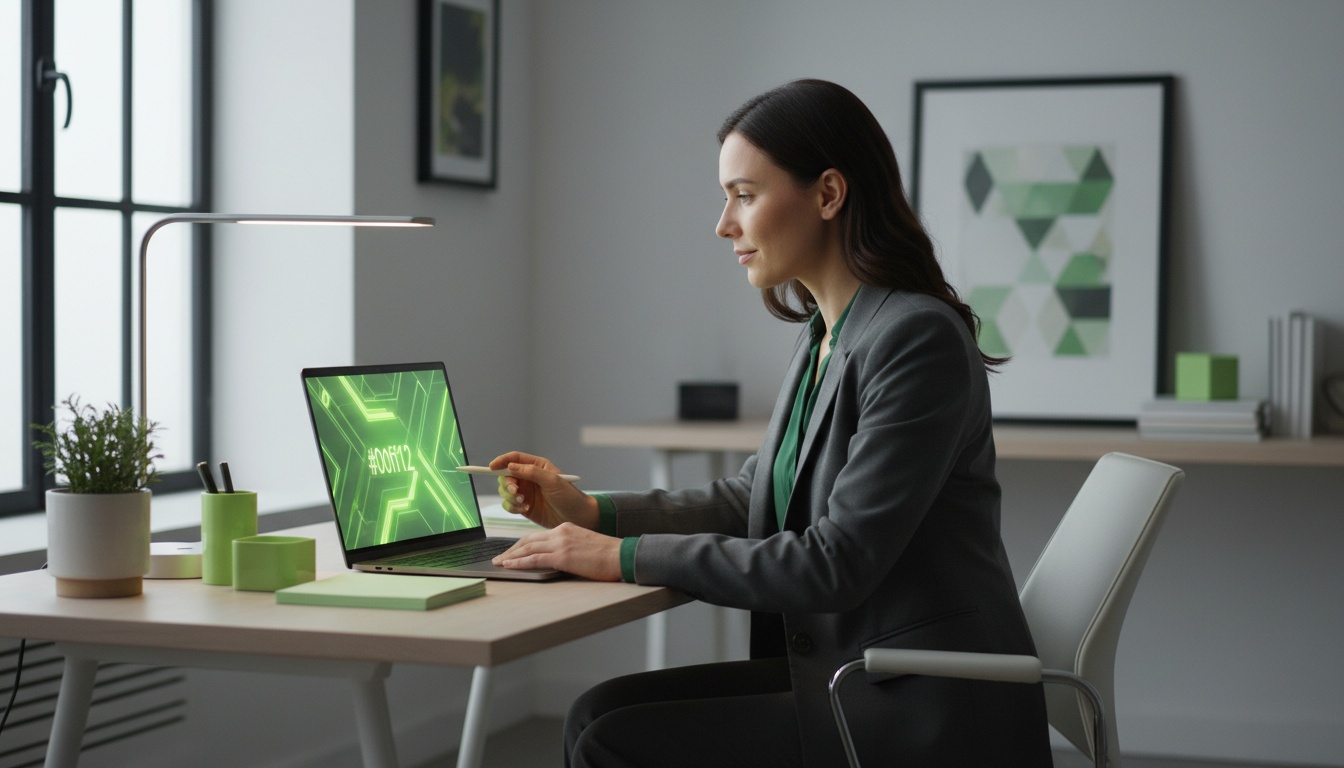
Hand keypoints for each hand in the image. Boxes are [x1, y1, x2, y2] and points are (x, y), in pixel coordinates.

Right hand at [489, 451, 598, 530]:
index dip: (502, 461)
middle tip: (515, 492)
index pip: (514, 459)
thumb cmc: (569, 496)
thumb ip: (531, 472)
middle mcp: (529, 478)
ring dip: (509, 497)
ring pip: (505, 491)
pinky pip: (509, 505)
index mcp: (537, 466)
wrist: (577, 518)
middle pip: (506, 476)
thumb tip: (510, 466)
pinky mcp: (524, 507)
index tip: (492, 467)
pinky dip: (512, 507)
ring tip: (523, 502)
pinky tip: (524, 509)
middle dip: (507, 484)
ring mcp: (526, 493)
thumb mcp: (552, 481)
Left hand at [492, 523, 622, 580]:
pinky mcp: (562, 556)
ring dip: (510, 556)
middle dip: (511, 550)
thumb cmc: (607, 555)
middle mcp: (560, 532)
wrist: (620, 555)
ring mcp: (560, 543)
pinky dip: (519, 562)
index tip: (511, 552)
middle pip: (528, 540)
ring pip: (527, 548)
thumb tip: (556, 558)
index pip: (537, 536)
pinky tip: (509, 566)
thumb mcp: (584, 545)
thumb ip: (568, 548)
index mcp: (565, 528)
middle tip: (498, 558)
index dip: (521, 544)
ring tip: (498, 563)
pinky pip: (534, 559)